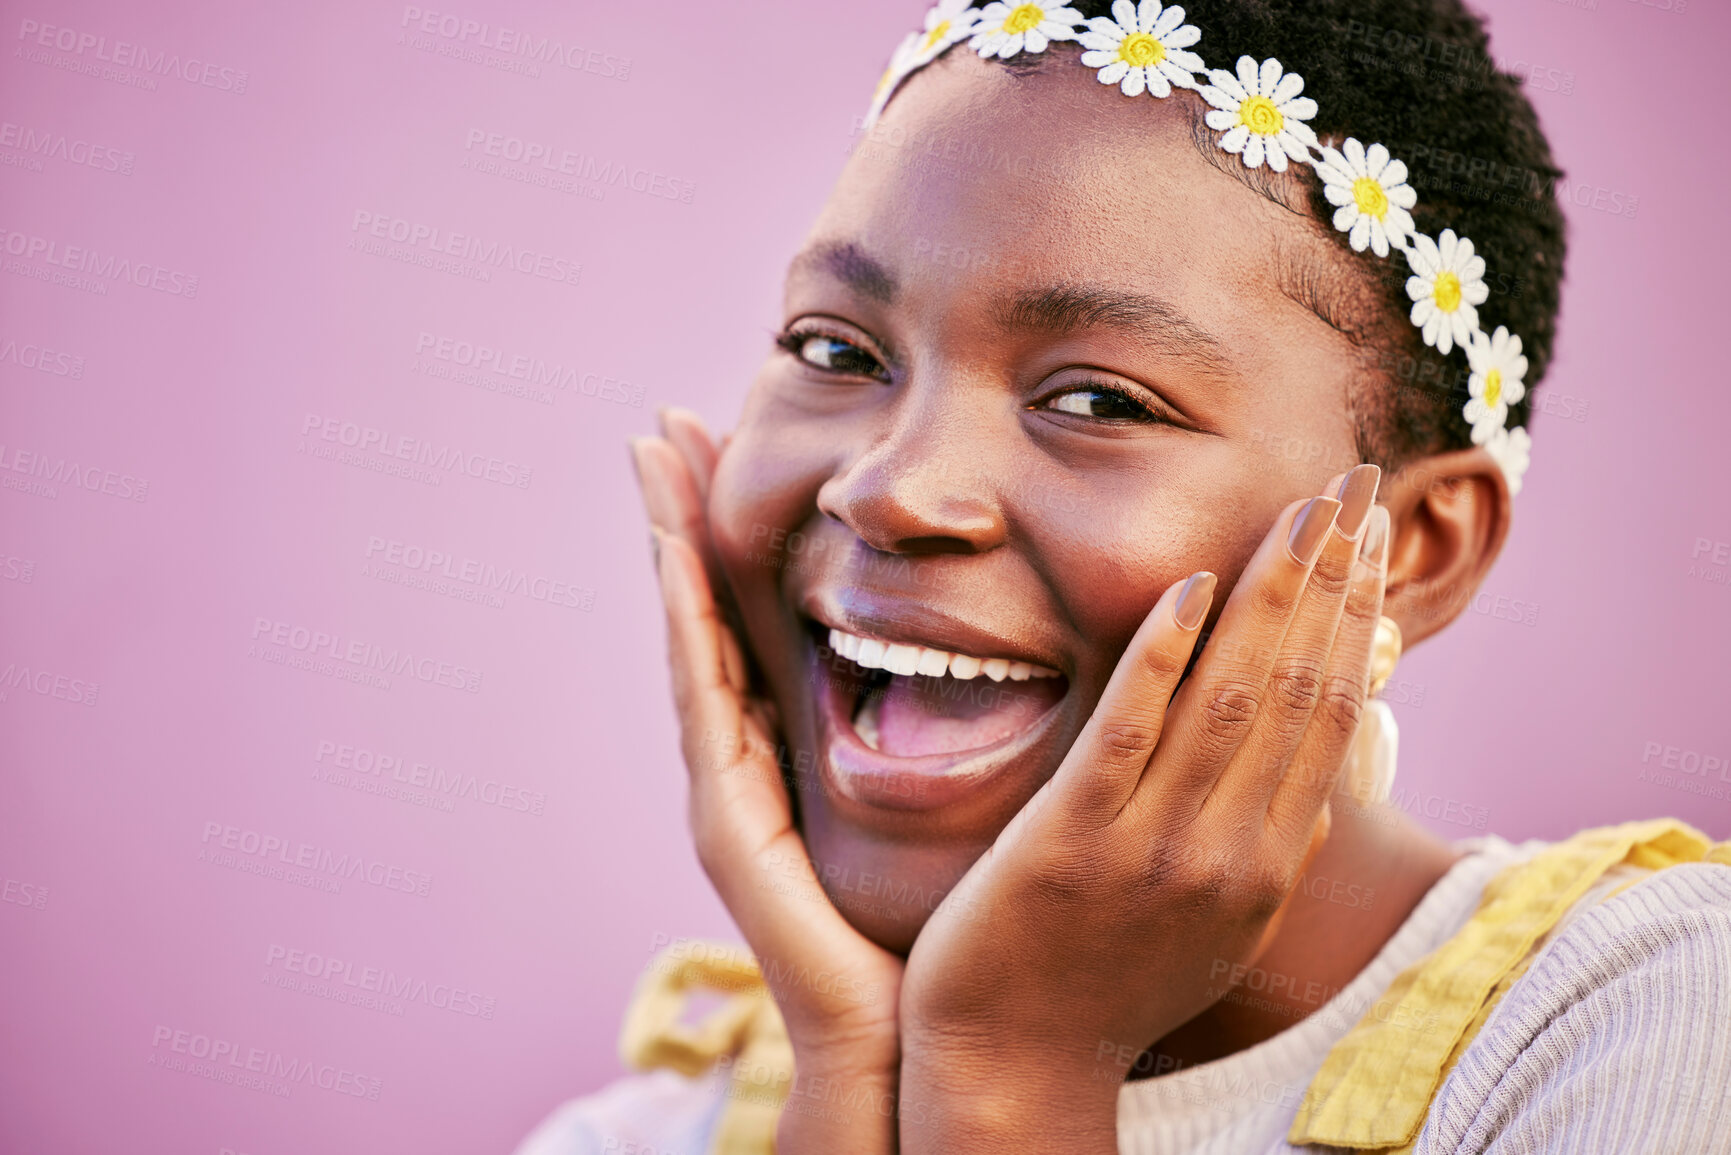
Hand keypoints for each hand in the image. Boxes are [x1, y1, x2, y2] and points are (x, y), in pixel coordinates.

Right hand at [633, 409, 905, 1154]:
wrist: (905, 1030)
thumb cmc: (940, 921)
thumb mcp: (952, 794)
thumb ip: (965, 723)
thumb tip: (1020, 646)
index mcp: (798, 746)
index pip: (762, 619)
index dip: (739, 535)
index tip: (733, 444)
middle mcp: (748, 757)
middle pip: (710, 613)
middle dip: (686, 518)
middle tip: (665, 423)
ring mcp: (726, 785)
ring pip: (693, 639)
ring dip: (670, 548)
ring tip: (653, 459)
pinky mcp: (725, 818)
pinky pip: (705, 698)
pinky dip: (685, 622)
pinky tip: (673, 556)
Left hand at [897, 466, 1389, 1154]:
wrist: (1016, 1063)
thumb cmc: (1115, 983)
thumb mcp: (1224, 926)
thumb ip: (1277, 849)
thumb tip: (1328, 773)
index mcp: (1269, 862)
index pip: (1331, 714)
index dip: (1355, 617)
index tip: (1369, 539)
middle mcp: (1231, 850)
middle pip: (1297, 689)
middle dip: (1331, 579)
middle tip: (1354, 486)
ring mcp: (1152, 845)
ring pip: (1230, 698)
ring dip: (1270, 595)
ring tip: (1299, 512)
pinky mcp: (1070, 840)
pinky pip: (1128, 732)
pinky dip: (1163, 655)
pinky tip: (1188, 585)